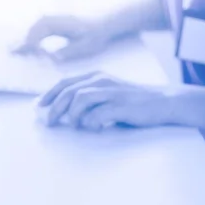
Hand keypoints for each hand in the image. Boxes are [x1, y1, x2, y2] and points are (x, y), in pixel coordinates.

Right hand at [13, 14, 114, 61]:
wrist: (104, 23)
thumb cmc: (95, 36)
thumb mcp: (84, 47)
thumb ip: (67, 52)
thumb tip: (51, 57)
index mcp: (59, 24)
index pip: (38, 35)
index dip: (29, 46)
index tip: (22, 55)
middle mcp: (52, 19)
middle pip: (32, 30)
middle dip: (21, 42)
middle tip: (10, 52)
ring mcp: (52, 20)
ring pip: (33, 29)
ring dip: (24, 38)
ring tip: (14, 49)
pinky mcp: (53, 23)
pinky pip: (37, 29)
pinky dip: (30, 36)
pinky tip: (26, 45)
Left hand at [37, 72, 175, 129]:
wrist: (165, 101)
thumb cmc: (131, 101)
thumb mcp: (107, 92)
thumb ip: (87, 97)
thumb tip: (61, 111)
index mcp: (95, 76)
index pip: (65, 82)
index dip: (49, 94)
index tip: (39, 107)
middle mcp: (101, 80)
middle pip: (69, 91)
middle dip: (55, 108)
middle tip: (49, 123)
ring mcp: (112, 91)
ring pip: (80, 99)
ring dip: (72, 115)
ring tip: (74, 126)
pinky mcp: (123, 105)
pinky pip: (98, 114)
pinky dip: (91, 123)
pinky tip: (94, 128)